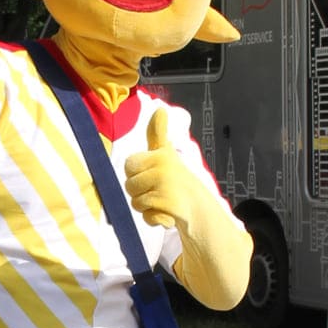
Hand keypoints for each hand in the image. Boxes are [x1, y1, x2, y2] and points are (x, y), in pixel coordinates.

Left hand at [123, 110, 200, 228]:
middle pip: (129, 185)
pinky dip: (154, 219)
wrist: (198, 206)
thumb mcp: (166, 153)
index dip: (136, 174)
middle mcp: (162, 168)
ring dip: (147, 207)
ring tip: (163, 200)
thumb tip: (160, 108)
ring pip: (136, 202)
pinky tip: (167, 214)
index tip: (152, 173)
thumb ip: (157, 133)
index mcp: (159, 155)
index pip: (129, 165)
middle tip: (158, 190)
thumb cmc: (176, 178)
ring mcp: (165, 186)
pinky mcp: (168, 204)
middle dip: (139, 193)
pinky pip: (147, 216)